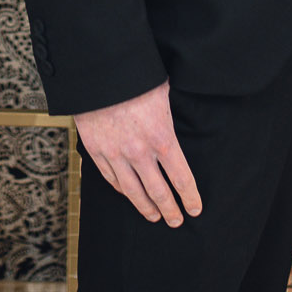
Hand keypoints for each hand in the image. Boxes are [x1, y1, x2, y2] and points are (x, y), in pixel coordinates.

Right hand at [74, 81, 201, 226]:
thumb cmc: (133, 77)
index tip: (195, 208)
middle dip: (170, 210)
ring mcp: (115, 154)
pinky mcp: (96, 151)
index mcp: (162, 138)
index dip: (190, 197)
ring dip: (146, 208)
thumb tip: (176, 120)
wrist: (97, 71)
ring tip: (154, 217)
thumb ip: (169, 115)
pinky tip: (129, 195)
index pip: (181, 178)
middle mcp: (139, 152)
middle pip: (159, 192)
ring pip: (133, 192)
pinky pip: (111, 179)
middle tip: (177, 220)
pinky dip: (123, 191)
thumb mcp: (162, 93)